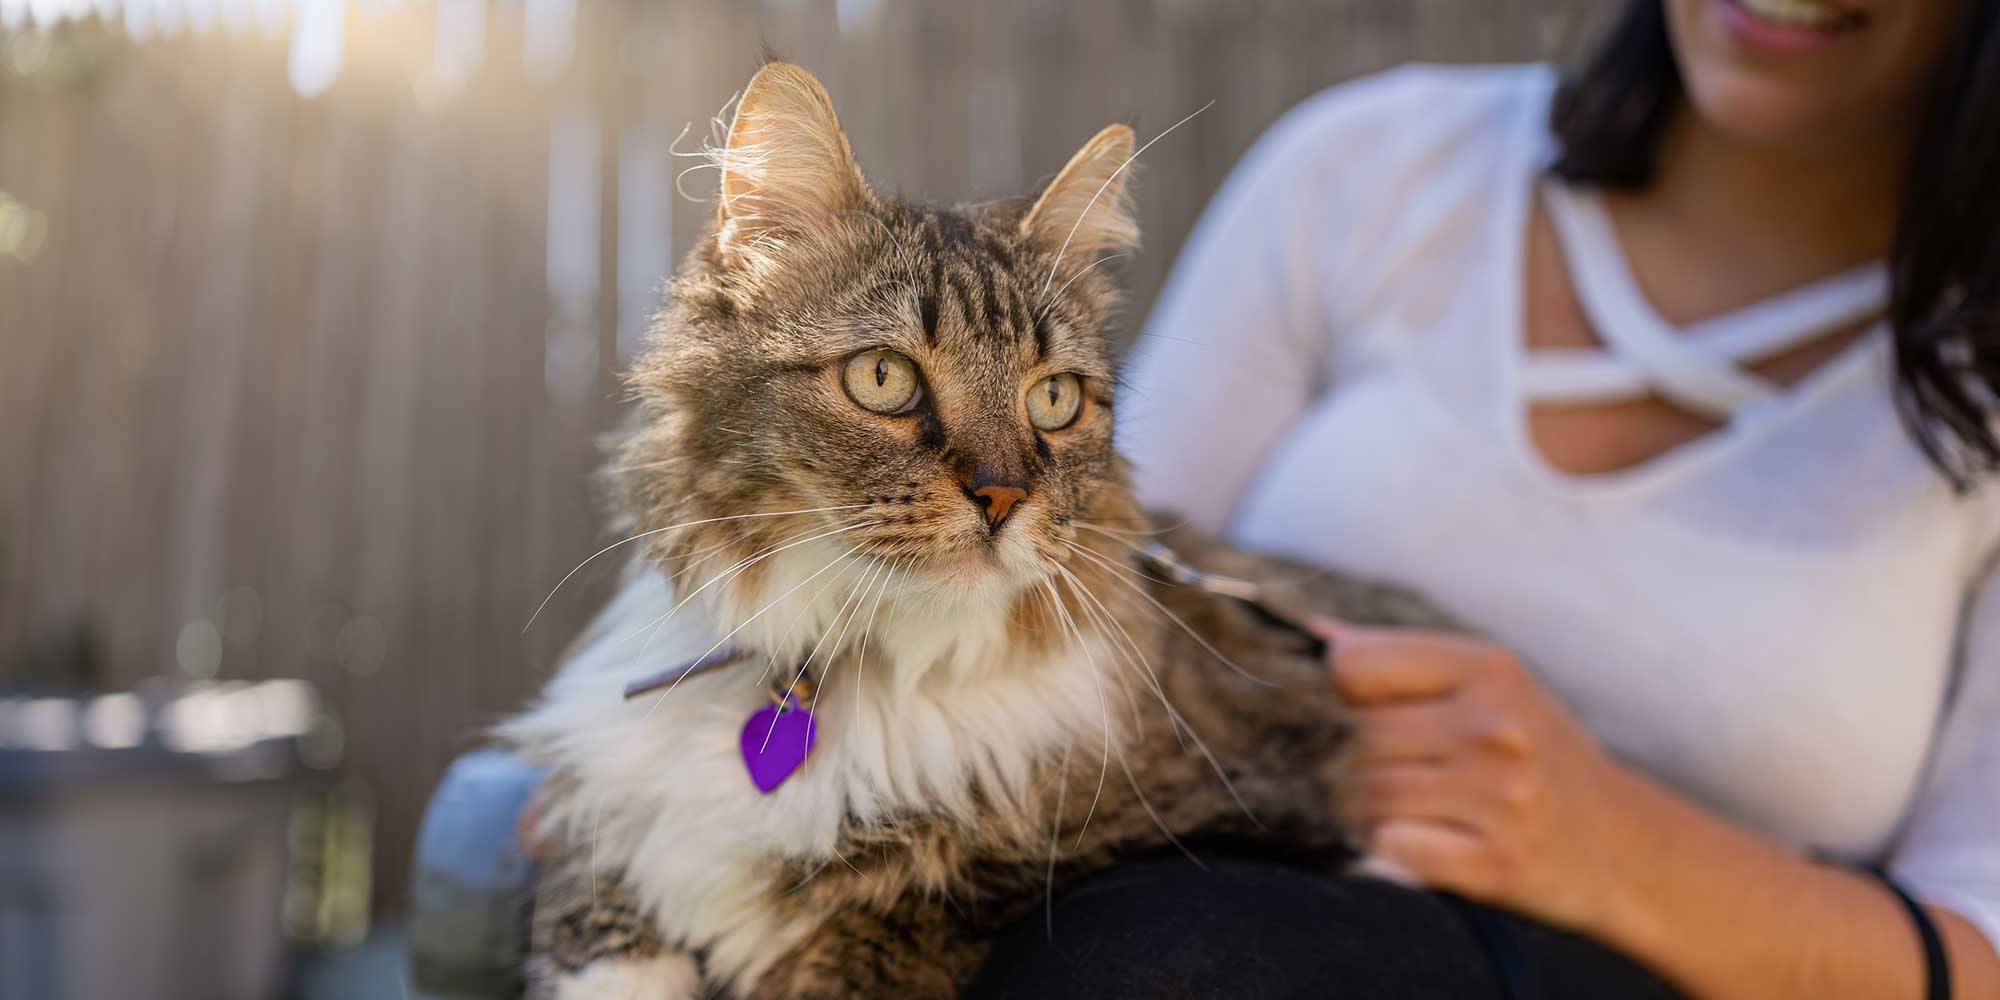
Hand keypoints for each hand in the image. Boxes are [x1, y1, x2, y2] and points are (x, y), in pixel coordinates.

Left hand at [1313, 619, 1644, 931]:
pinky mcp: (1495, 862)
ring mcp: (1499, 796)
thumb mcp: (1489, 688)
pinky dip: (1396, 848)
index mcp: (1488, 668)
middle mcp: (1495, 726)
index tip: (1367, 710)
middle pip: (1356, 735)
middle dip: (1358, 758)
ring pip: (1368, 793)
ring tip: (1422, 807)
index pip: (1354, 664)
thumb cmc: (1537, 755)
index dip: (1343, 691)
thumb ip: (1400, 660)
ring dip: (1374, 807)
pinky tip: (1433, 842)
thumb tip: (1316, 633)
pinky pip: (1391, 846)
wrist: (1626, 845)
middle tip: (1401, 772)